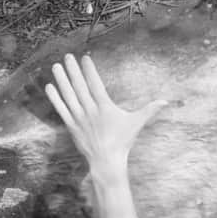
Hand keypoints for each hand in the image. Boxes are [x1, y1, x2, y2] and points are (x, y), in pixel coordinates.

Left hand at [45, 53, 169, 170]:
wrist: (107, 161)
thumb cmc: (122, 141)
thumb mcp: (136, 123)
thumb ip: (149, 110)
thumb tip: (166, 102)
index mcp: (105, 107)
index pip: (95, 84)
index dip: (89, 70)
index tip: (85, 58)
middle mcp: (90, 110)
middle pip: (80, 86)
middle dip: (73, 70)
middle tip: (67, 56)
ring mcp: (79, 118)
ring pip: (68, 95)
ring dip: (62, 80)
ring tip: (56, 66)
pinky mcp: (72, 126)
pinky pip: (61, 109)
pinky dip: (55, 97)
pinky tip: (50, 86)